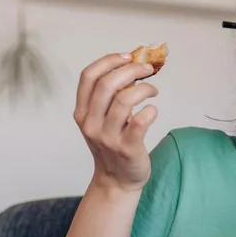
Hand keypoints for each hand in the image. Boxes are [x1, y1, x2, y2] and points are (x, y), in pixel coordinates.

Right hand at [74, 52, 158, 191]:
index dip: (108, 61)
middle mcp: (90, 123)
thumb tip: (133, 65)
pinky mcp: (127, 148)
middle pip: (107, 84)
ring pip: (124, 100)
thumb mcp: (101, 119)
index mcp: (82, 112)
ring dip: (144, 89)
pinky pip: (140, 122)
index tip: (128, 56)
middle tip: (148, 70)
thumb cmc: (112, 144)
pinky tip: (152, 110)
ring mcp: (108, 137)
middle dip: (131, 70)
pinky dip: (150, 110)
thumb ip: (110, 96)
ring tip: (153, 91)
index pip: (88, 76)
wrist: (116, 180)